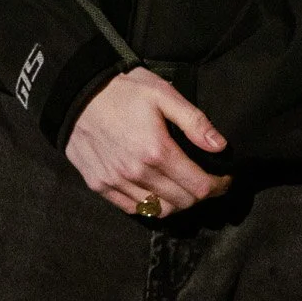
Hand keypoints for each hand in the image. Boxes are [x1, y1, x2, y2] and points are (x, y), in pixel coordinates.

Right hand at [65, 66, 230, 216]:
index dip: (218, 187)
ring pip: (159, 211)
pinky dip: (150, 206)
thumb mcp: (162, 93)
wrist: (77, 91)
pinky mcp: (100, 185)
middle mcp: (137, 173)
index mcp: (157, 150)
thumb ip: (194, 121)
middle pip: (182, 202)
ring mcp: (116, 182)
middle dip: (200, 195)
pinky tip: (155, 190)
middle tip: (206, 181)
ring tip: (182, 187)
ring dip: (177, 203)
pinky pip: (133, 209)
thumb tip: (220, 146)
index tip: (225, 180)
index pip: (199, 187)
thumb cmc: (123, 89)